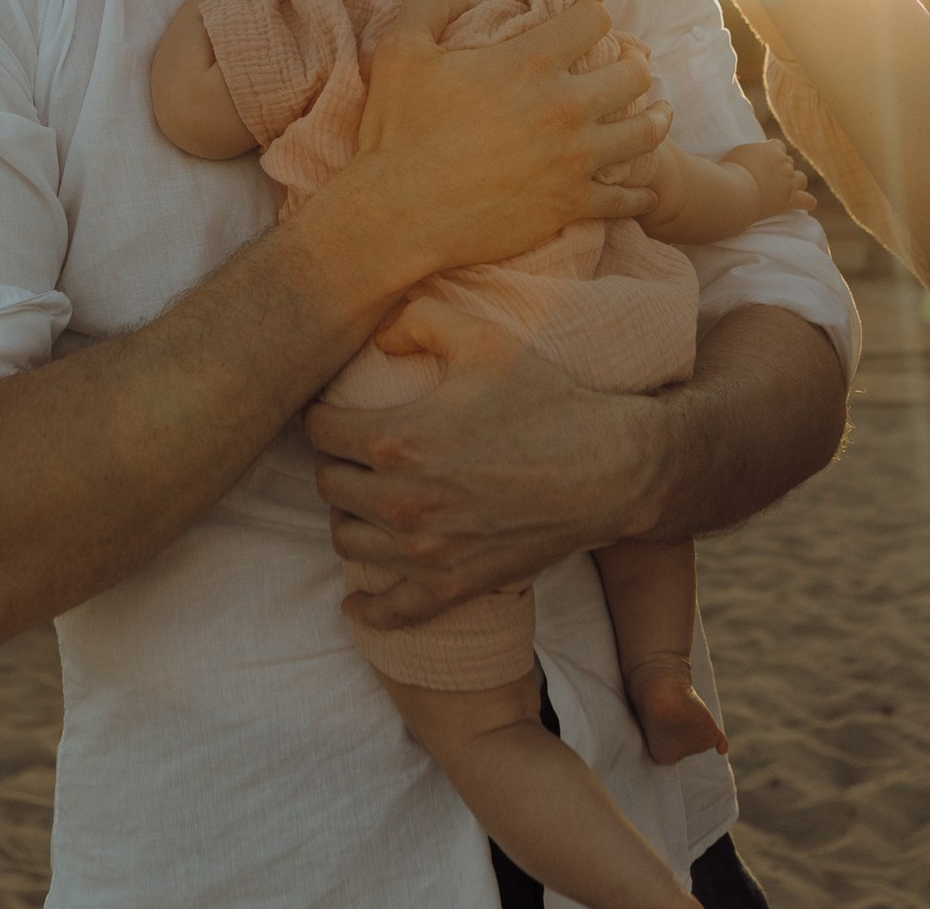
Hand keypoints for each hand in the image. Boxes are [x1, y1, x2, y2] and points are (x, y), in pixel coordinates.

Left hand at [306, 299, 663, 628]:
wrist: (610, 469)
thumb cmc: (548, 400)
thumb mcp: (485, 340)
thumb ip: (420, 318)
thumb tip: (378, 332)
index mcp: (398, 440)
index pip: (318, 431)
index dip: (324, 415)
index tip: (338, 411)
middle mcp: (401, 501)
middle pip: (326, 484)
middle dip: (336, 463)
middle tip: (357, 451)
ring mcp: (426, 551)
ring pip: (345, 541)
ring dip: (350, 518)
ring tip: (368, 500)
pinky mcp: (453, 586)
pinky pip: (390, 612)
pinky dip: (367, 608)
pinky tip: (357, 600)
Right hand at [348, 0, 673, 278]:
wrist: (399, 214)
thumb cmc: (396, 131)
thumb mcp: (399, 51)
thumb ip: (430, 6)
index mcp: (530, 62)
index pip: (595, 18)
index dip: (590, 16)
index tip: (584, 25)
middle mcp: (565, 106)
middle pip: (634, 73)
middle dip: (632, 66)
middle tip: (626, 70)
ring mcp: (575, 159)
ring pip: (646, 132)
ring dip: (655, 119)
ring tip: (658, 114)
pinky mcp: (573, 204)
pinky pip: (628, 198)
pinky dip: (639, 190)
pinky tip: (642, 185)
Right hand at [724, 138, 816, 218]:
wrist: (736, 191)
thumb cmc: (731, 171)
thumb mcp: (738, 152)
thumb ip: (750, 152)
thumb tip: (752, 156)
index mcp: (772, 148)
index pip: (778, 145)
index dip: (772, 153)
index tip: (763, 160)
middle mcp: (784, 162)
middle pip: (789, 162)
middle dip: (781, 168)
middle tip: (767, 178)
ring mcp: (789, 181)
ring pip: (801, 178)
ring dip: (795, 181)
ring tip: (786, 189)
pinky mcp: (790, 199)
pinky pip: (808, 200)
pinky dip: (807, 201)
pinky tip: (806, 204)